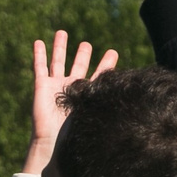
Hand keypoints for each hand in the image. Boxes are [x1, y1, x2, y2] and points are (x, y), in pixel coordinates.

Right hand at [27, 32, 117, 172]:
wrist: (55, 142)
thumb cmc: (77, 132)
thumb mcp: (97, 112)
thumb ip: (109, 101)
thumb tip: (138, 97)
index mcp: (86, 95)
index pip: (98, 75)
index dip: (105, 64)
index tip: (113, 53)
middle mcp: (70, 88)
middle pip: (77, 66)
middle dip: (82, 55)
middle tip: (87, 45)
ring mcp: (55, 86)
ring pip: (58, 62)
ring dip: (60, 48)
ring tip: (62, 33)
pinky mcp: (41, 86)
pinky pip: (39, 67)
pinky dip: (39, 54)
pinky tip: (38, 42)